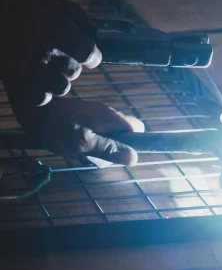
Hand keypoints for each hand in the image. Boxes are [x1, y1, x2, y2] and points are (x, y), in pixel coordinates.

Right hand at [0, 0, 100, 106]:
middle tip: (57, 56)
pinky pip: (41, 99)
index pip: (89, 54)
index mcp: (55, 27)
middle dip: (70, 65)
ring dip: (58, 80)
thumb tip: (105, 42)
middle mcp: (41, 48)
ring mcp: (27, 67)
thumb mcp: (63, 8)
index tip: (88, 57)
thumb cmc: (37, 13)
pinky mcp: (14, 81)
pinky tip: (38, 81)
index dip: (92, 57)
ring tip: (47, 68)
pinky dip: (43, 93)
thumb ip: (87, 25)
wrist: (1, 16)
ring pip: (61, 87)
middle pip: (74, 72)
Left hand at [15, 98, 144, 165]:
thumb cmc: (60, 128)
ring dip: (98, 147)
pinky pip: (96, 132)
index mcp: (112, 119)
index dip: (134, 142)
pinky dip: (89, 141)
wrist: (34, 111)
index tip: (118, 152)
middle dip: (112, 148)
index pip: (138, 129)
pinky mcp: (86, 117)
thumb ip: (110, 149)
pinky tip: (74, 144)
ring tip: (80, 150)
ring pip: (109, 136)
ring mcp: (97, 114)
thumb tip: (134, 158)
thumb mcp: (85, 143)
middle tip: (93, 153)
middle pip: (123, 135)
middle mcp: (108, 114)